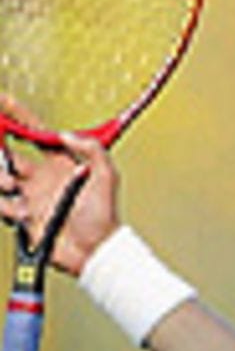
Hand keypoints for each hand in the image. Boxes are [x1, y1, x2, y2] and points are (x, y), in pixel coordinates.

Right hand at [0, 97, 119, 277]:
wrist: (94, 250)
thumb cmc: (104, 215)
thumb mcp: (107, 176)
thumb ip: (91, 149)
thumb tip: (65, 134)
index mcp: (60, 162)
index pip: (34, 133)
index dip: (18, 116)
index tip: (2, 101)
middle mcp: (40, 176)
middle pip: (6, 153)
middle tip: (3, 156)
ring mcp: (28, 195)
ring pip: (0, 178)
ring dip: (1, 179)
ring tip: (15, 187)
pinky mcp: (20, 216)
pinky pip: (2, 204)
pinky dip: (8, 206)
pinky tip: (24, 212)